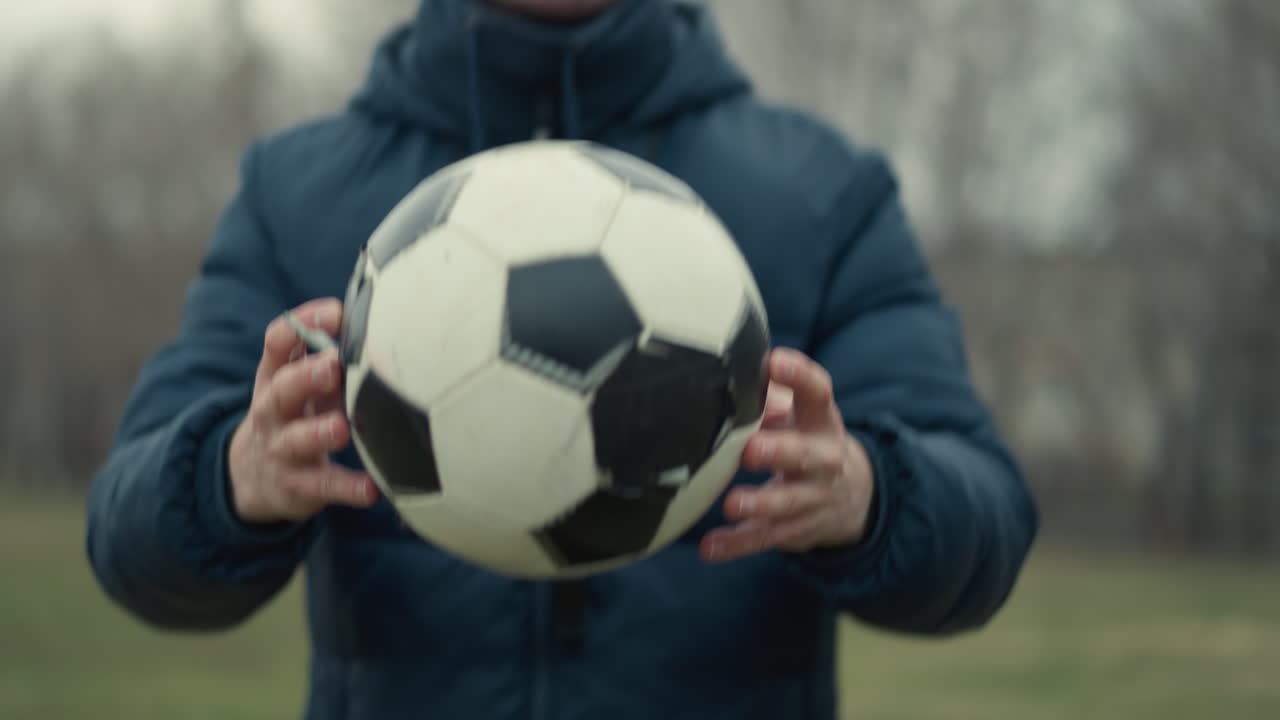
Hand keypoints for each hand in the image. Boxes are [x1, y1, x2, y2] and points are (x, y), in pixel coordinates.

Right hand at [228, 298, 379, 524]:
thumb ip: (329, 357)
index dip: (302, 325)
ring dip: (319, 433)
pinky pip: (324, 486)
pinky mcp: (298, 485)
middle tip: (331, 366)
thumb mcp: (301, 383)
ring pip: (296, 440)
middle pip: (281, 390)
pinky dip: (348, 488)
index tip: (335, 314)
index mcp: (275, 376)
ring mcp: (282, 449)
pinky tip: (371, 489)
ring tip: (342, 428)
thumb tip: (379, 324)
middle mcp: (272, 410)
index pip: (278, 343)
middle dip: (305, 377)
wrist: (252, 476)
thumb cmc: (295, 415)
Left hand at [700, 348, 873, 562]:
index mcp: (822, 421)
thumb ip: (773, 397)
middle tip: (751, 449)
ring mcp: (812, 498)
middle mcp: (823, 460)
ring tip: (733, 504)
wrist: (851, 496)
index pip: (818, 393)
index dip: (800, 376)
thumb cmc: (807, 439)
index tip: (775, 362)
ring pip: (787, 504)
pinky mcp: (795, 530)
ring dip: (760, 504)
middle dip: (779, 452)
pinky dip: (736, 545)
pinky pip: (764, 539)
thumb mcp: (802, 414)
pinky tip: (710, 548)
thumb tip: (736, 374)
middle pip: (804, 455)